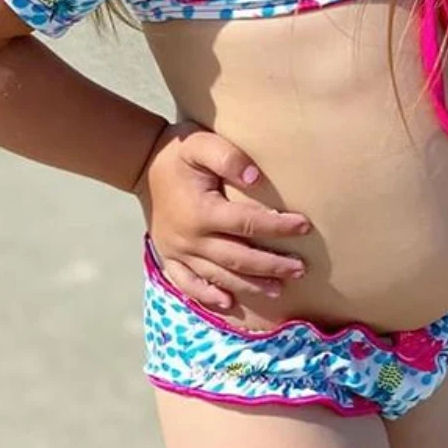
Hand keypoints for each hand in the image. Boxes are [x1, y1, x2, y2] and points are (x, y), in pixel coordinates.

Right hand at [133, 120, 311, 310]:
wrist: (142, 164)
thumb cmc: (179, 152)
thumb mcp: (202, 143)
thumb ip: (229, 158)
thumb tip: (256, 179)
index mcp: (201, 211)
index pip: (247, 223)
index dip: (278, 227)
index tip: (304, 226)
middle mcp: (190, 238)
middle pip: (238, 258)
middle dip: (272, 266)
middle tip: (300, 269)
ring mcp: (178, 251)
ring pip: (219, 276)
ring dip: (250, 286)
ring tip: (279, 289)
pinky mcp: (169, 257)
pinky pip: (188, 284)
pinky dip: (208, 297)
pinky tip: (228, 304)